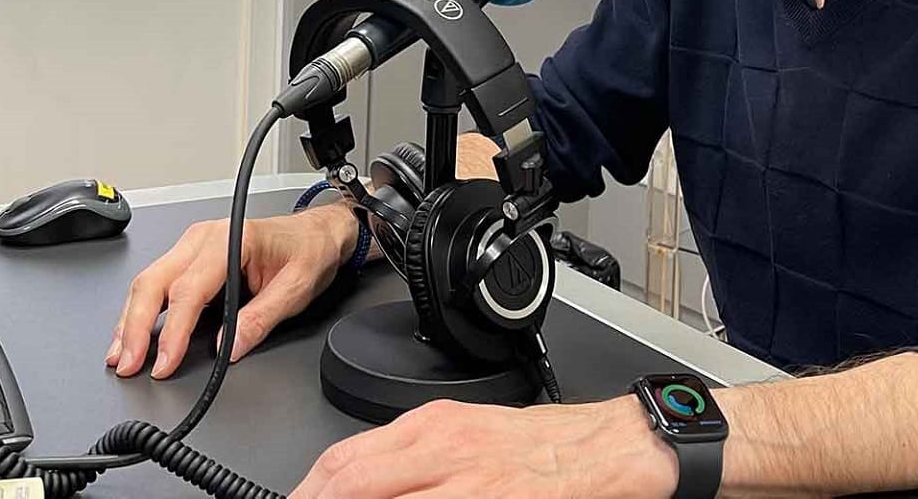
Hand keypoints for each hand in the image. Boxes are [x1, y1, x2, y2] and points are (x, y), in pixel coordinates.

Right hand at [105, 203, 358, 378]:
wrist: (317, 233)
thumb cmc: (308, 252)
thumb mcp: (296, 289)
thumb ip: (261, 318)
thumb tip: (229, 348)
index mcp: (229, 240)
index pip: (189, 290)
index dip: (172, 331)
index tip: (164, 362)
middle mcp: (204, 238)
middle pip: (155, 282)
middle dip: (134, 327)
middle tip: (128, 364)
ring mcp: (193, 245)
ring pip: (149, 282)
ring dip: (130, 320)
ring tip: (120, 356)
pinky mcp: (190, 258)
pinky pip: (157, 282)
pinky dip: (139, 310)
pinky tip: (131, 333)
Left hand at [289, 397, 677, 498]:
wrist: (609, 449)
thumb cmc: (544, 445)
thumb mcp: (467, 433)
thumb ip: (413, 457)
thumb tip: (359, 483)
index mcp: (431, 427)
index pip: (344, 461)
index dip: (308, 490)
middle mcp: (442, 452)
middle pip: (351, 483)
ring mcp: (467, 486)